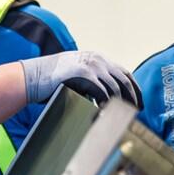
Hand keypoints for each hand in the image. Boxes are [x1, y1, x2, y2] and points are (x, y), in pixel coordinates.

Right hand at [21, 51, 141, 107]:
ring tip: (123, 115)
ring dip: (120, 102)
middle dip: (133, 96)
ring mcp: (90, 65)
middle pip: (123, 79)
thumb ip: (95, 82)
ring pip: (115, 86)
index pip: (124, 73)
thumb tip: (111, 99)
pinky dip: (106, 102)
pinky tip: (107, 111)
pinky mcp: (83, 74)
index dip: (134, 88)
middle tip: (136, 111)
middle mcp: (98, 60)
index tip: (139, 102)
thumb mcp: (79, 76)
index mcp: (99, 59)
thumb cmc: (56, 80)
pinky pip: (101, 90)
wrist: (34, 76)